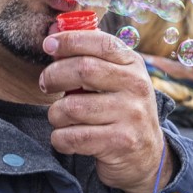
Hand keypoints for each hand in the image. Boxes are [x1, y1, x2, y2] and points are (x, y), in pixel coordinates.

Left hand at [39, 30, 171, 192]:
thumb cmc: (121, 112)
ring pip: (72, 107)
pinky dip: (60, 139)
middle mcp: (136, 86)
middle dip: (54, 76)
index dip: (69, 40)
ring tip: (61, 118)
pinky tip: (67, 139)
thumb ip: (91, 58)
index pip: (100, 42)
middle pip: (83, 69)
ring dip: (55, 114)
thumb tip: (52, 35)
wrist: (146, 156)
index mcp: (133, 65)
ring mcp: (131, 114)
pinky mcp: (121, 142)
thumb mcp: (117, 80)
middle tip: (46, 84)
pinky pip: (72, 137)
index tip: (48, 45)